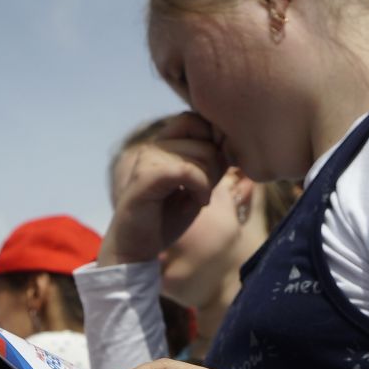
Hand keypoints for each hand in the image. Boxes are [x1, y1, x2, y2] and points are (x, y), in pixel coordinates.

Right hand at [99, 112, 226, 265]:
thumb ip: (213, 161)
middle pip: (205, 138)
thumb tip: (232, 141)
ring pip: (201, 155)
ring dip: (209, 181)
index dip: (215, 140)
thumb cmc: (166, 218)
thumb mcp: (199, 185)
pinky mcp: (146, 177)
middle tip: (206, 191)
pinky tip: (198, 203)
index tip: (216, 170)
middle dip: (217, 167)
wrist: (136, 248)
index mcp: (164, 143)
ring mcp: (148, 159)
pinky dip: (201, 187)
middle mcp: (154, 146)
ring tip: (198, 199)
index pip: (198, 120)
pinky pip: (187, 170)